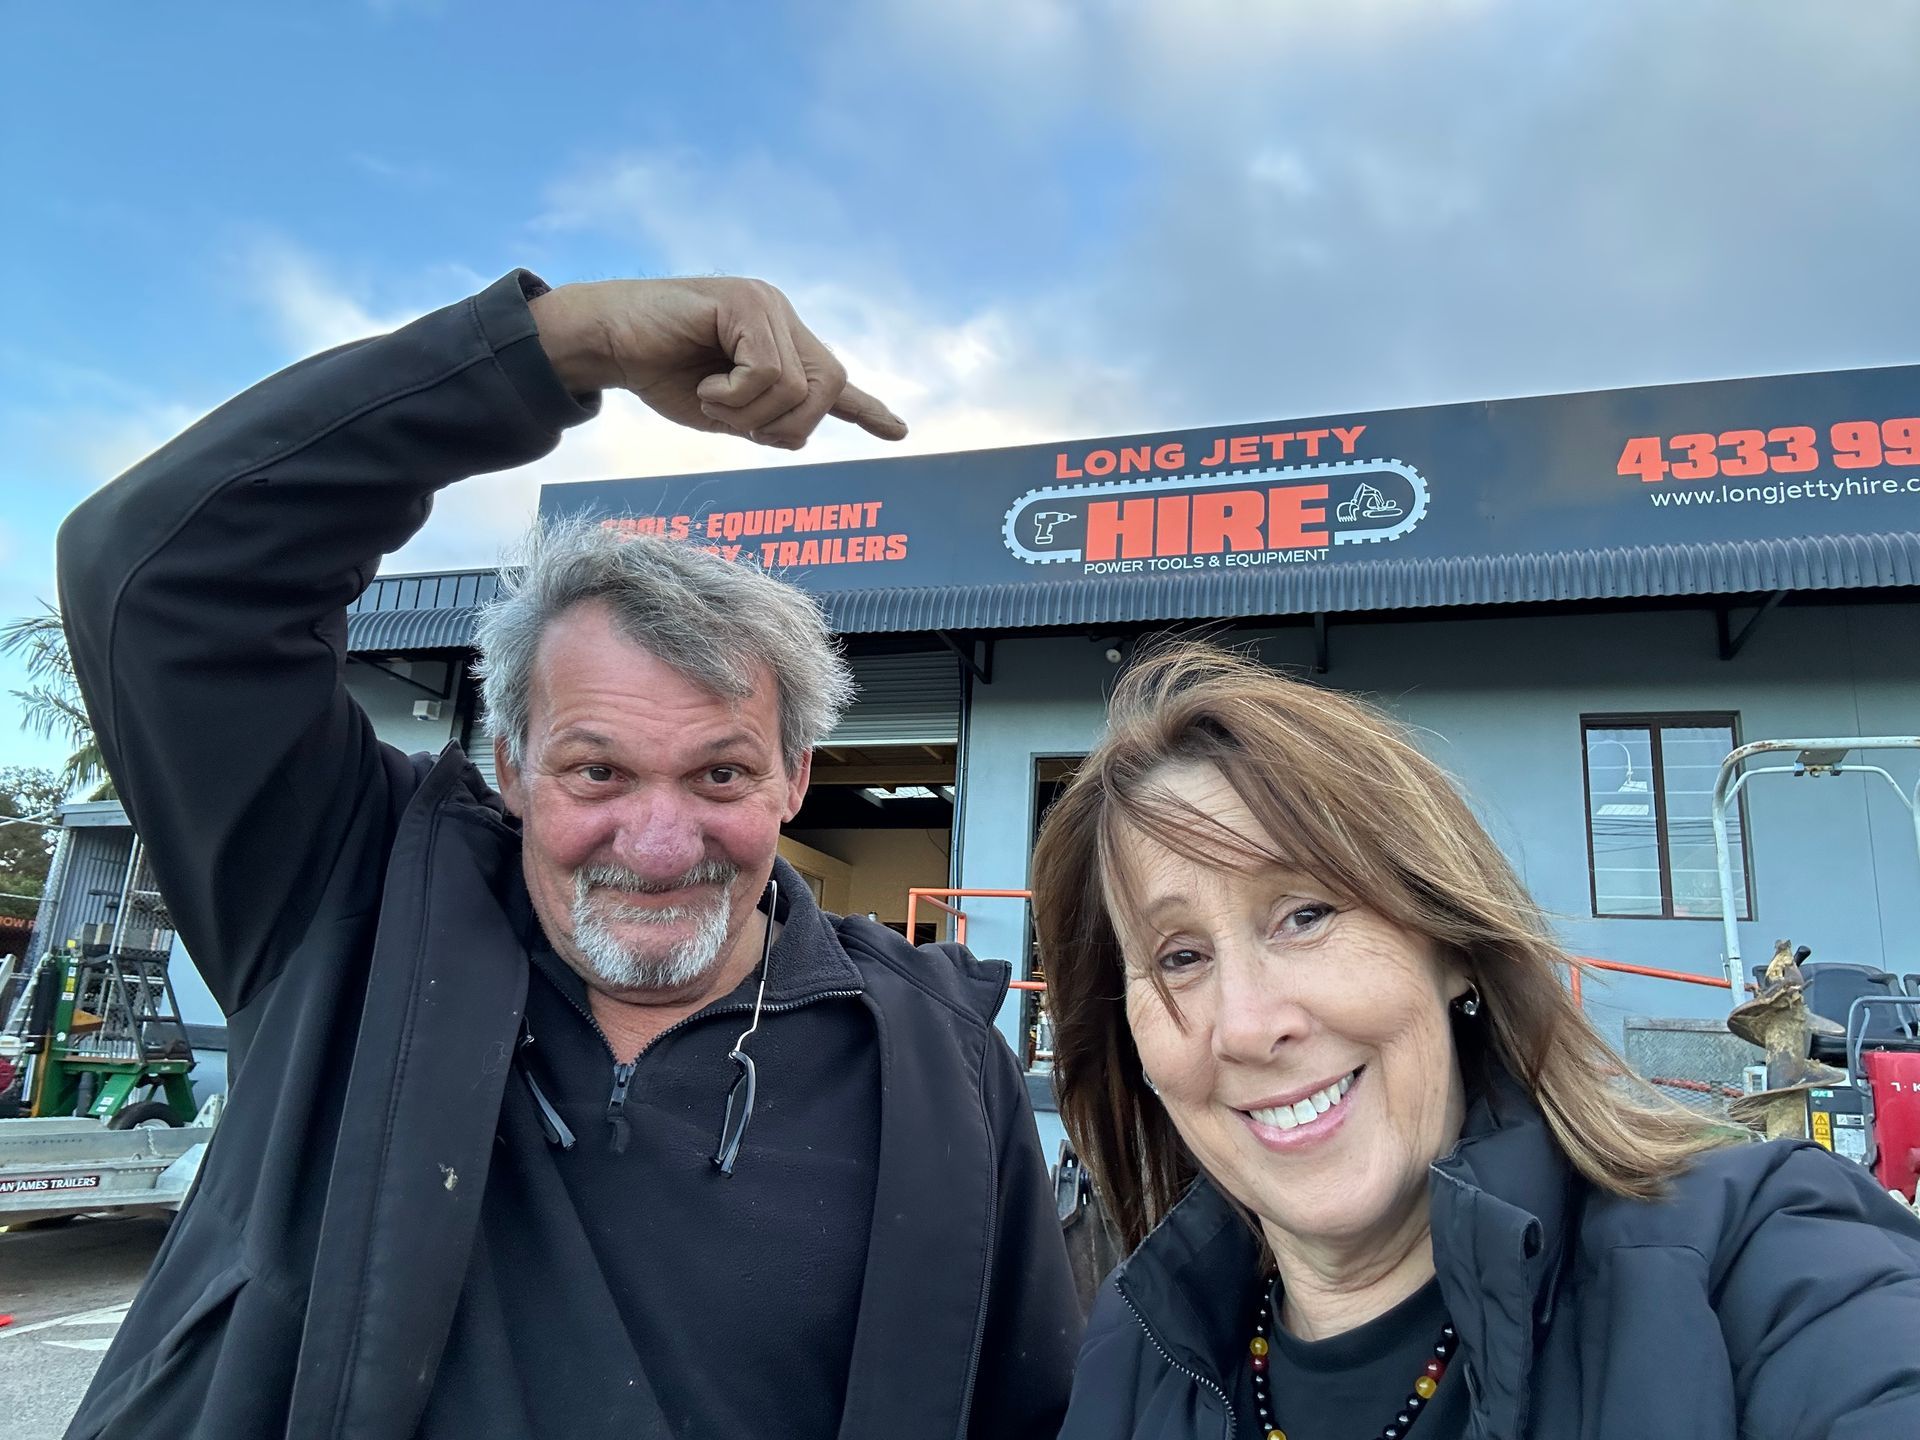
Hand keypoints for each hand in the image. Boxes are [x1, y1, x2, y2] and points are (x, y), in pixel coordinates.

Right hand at [530, 277, 906, 449]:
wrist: (606, 342)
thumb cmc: (657, 372)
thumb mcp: (723, 409)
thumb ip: (765, 418)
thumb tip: (801, 433)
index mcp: (779, 342)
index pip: (831, 379)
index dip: (865, 409)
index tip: (898, 432)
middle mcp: (781, 317)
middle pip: (827, 389)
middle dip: (785, 425)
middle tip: (733, 422)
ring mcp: (767, 304)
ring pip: (796, 388)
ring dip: (747, 413)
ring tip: (710, 397)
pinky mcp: (746, 301)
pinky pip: (769, 373)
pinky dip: (734, 396)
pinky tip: (705, 386)